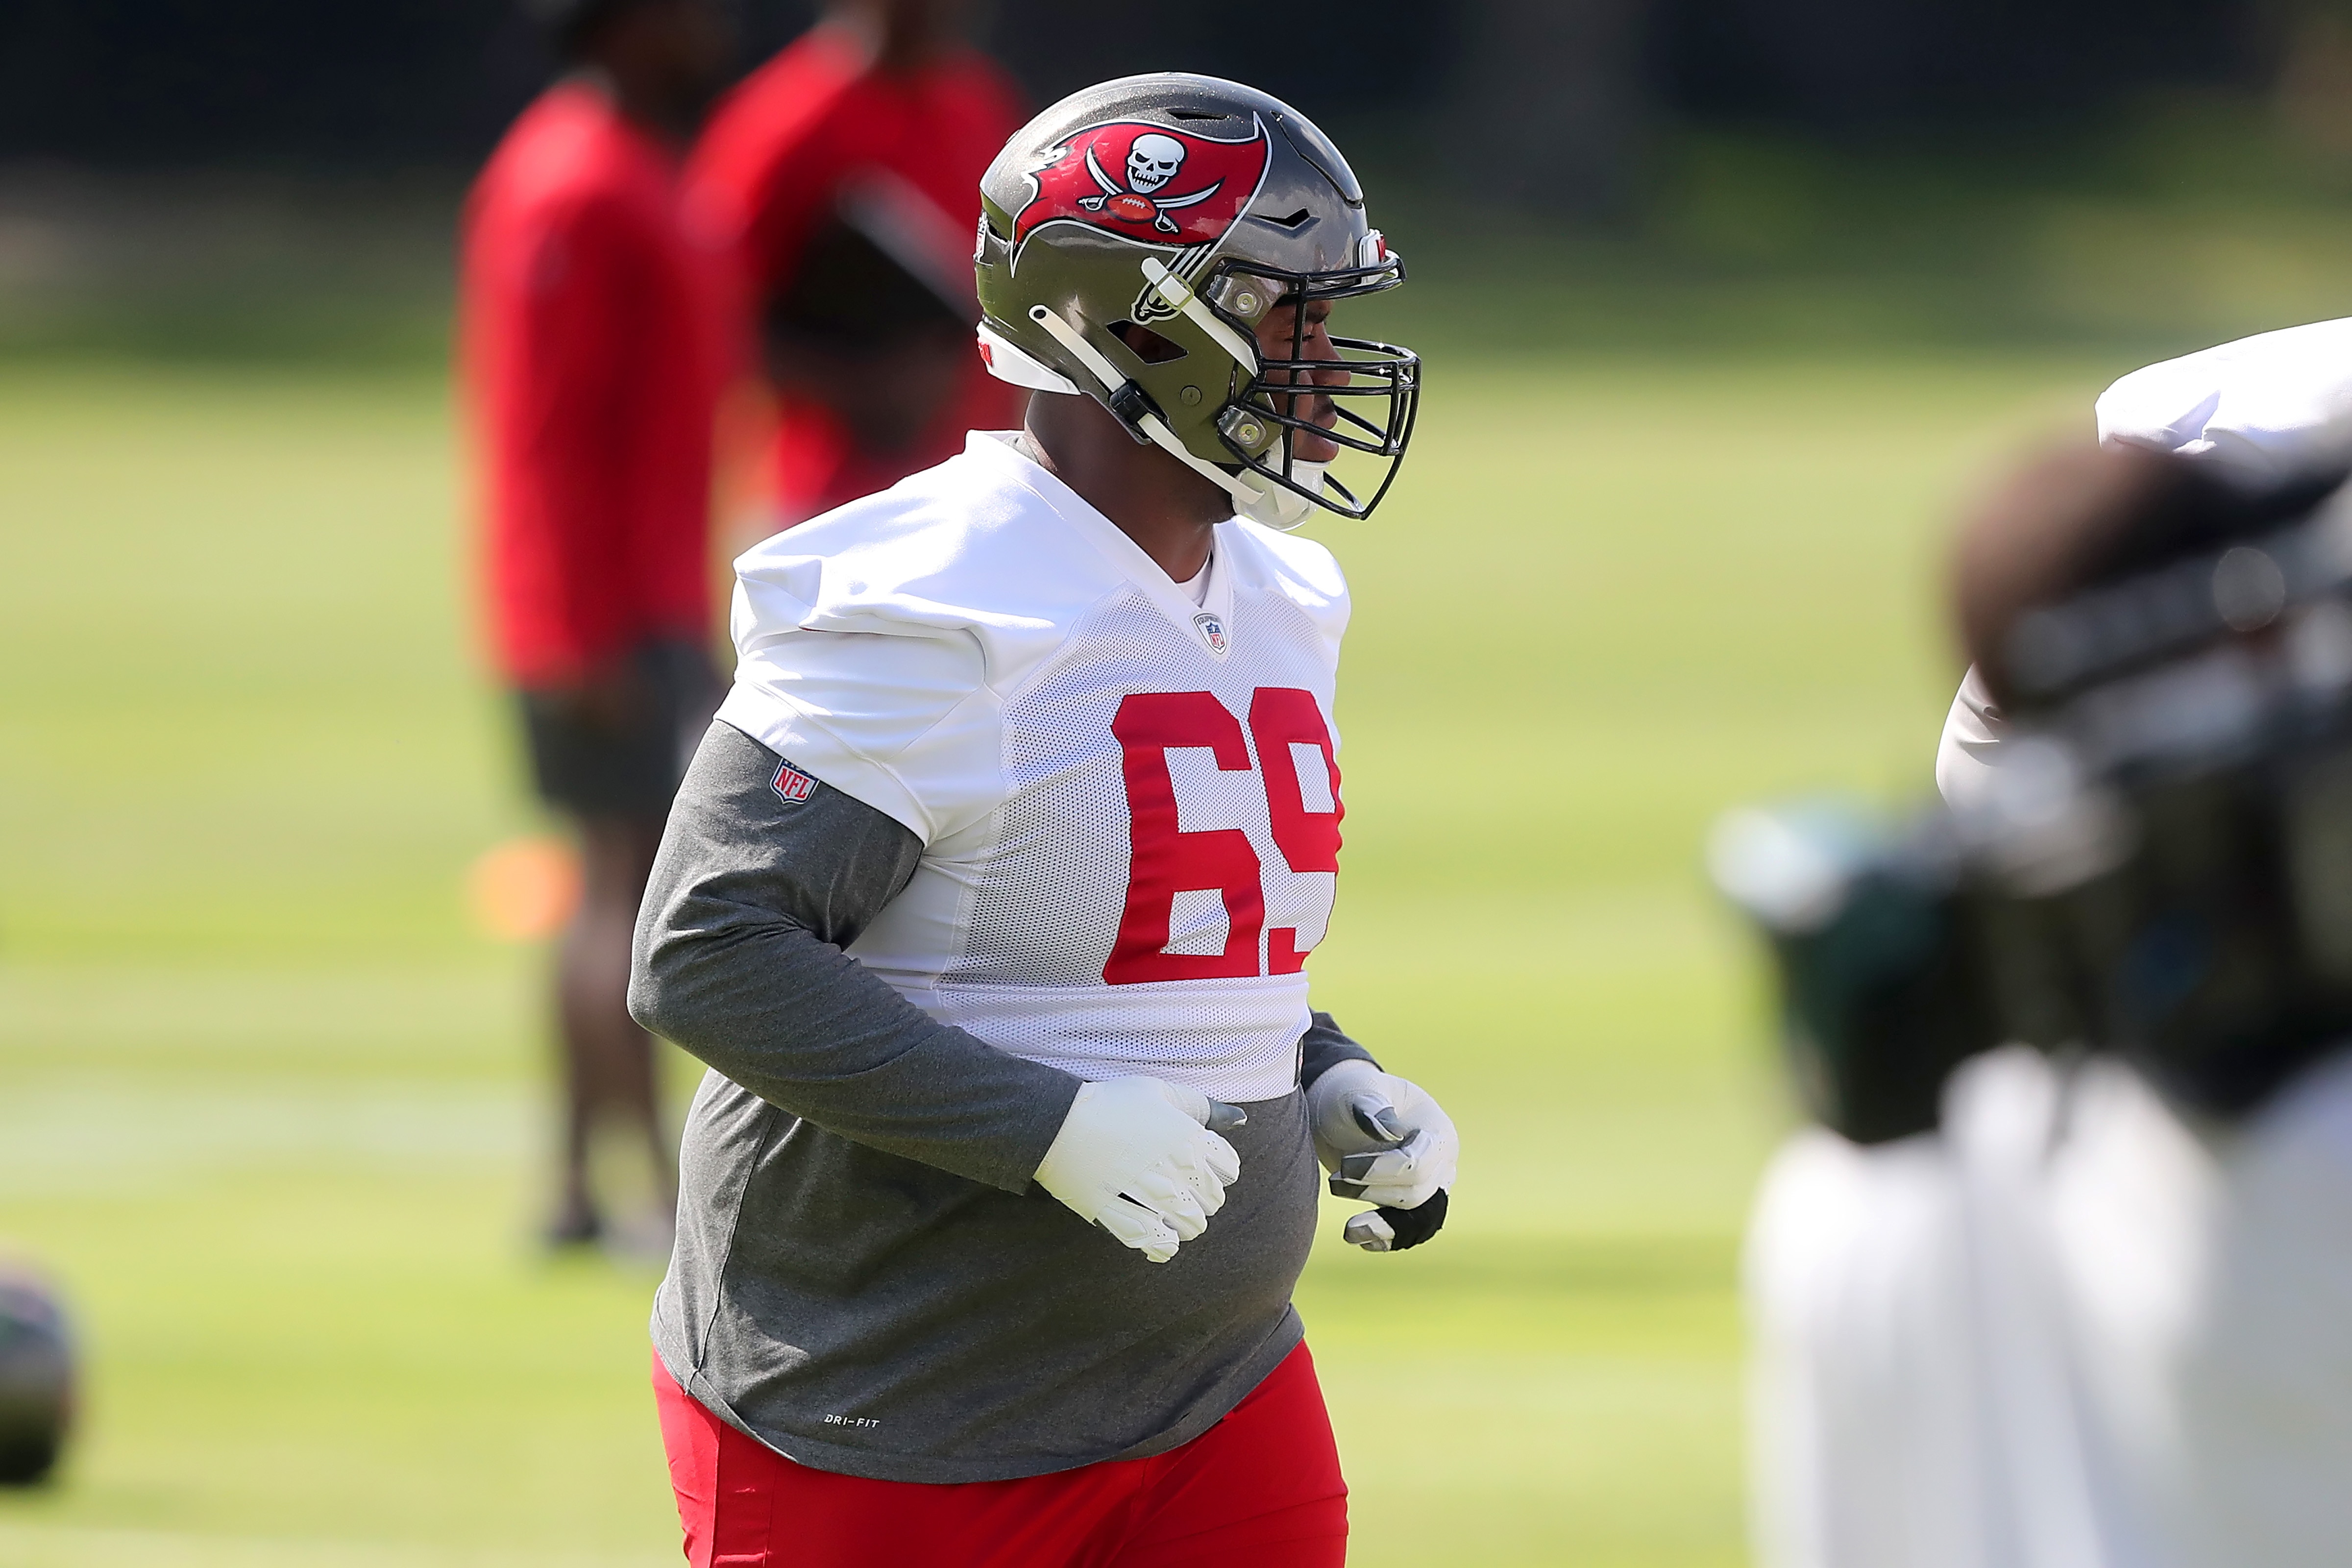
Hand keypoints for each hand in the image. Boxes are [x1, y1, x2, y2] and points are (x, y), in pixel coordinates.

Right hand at [1034, 1078, 1245, 1263]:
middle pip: (1211, 1200)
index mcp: (1187, 1138)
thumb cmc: (1113, 1102)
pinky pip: (1155, 1242)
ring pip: (1189, 1225)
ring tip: (1172, 1214)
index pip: (1228, 1168)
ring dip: (1186, 1223)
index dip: (1218, 1168)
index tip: (1200, 1165)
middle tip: (1183, 1190)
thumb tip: (1240, 1120)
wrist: (1058, 1121)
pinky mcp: (1120, 1216)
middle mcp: (1173, 1170)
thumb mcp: (1162, 1093)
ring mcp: (1147, 1196)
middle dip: (1203, 1198)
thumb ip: (1205, 1108)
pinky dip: (1163, 1245)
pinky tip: (1161, 1238)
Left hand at [1307, 1059, 1457, 1251]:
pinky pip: (1408, 1229)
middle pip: (1417, 1193)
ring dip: (1384, 1228)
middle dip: (1373, 1193)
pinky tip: (1360, 1240)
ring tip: (1349, 1234)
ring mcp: (1430, 1185)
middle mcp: (1441, 1162)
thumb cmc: (1354, 1094)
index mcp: (1437, 1131)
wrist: (1345, 1109)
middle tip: (1334, 1182)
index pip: (1419, 1162)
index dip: (1382, 1170)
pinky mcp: (1411, 1203)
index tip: (1345, 1166)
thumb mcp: (1359, 1092)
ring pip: (1417, 1219)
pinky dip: (1386, 1237)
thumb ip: (1371, 1109)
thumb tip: (1389, 1131)